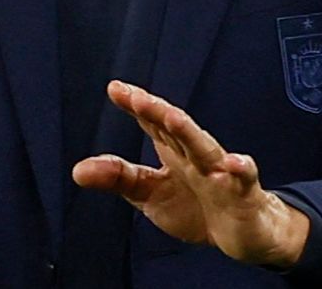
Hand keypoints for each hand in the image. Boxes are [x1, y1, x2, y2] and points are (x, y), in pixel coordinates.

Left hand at [72, 80, 310, 268]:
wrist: (245, 232)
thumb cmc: (198, 206)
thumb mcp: (150, 194)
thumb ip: (118, 178)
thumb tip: (77, 170)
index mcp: (174, 151)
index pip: (153, 123)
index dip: (136, 106)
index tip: (115, 89)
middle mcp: (196, 156)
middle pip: (176, 130)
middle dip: (157, 112)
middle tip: (136, 98)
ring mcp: (221, 173)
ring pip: (205, 149)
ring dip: (189, 133)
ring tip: (172, 117)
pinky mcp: (243, 194)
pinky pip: (244, 179)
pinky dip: (241, 170)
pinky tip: (235, 164)